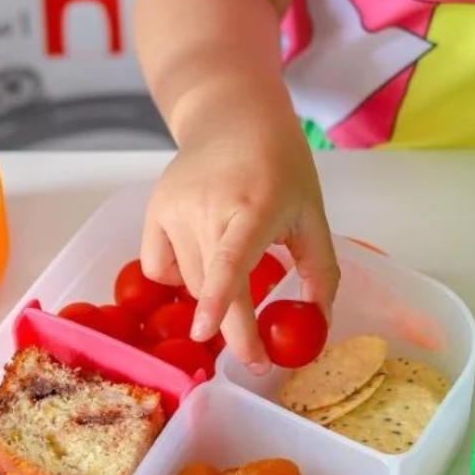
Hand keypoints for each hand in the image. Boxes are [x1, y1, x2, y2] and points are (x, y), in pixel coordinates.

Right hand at [141, 118, 338, 371]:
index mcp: (255, 206)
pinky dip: (180, 277)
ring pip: (187, 283)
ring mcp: (174, 207)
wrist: (233, 119)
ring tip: (235, 265)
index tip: (208, 334)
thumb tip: (319, 326)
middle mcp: (207, 206)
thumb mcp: (313, 215)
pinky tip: (201, 256)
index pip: (229, 259)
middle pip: (208, 285)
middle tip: (254, 355)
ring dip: (212, 294)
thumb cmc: (281, 168)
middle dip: (232, 327)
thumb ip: (321, 273)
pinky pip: (159, 268)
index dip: (217, 300)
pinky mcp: (153, 210)